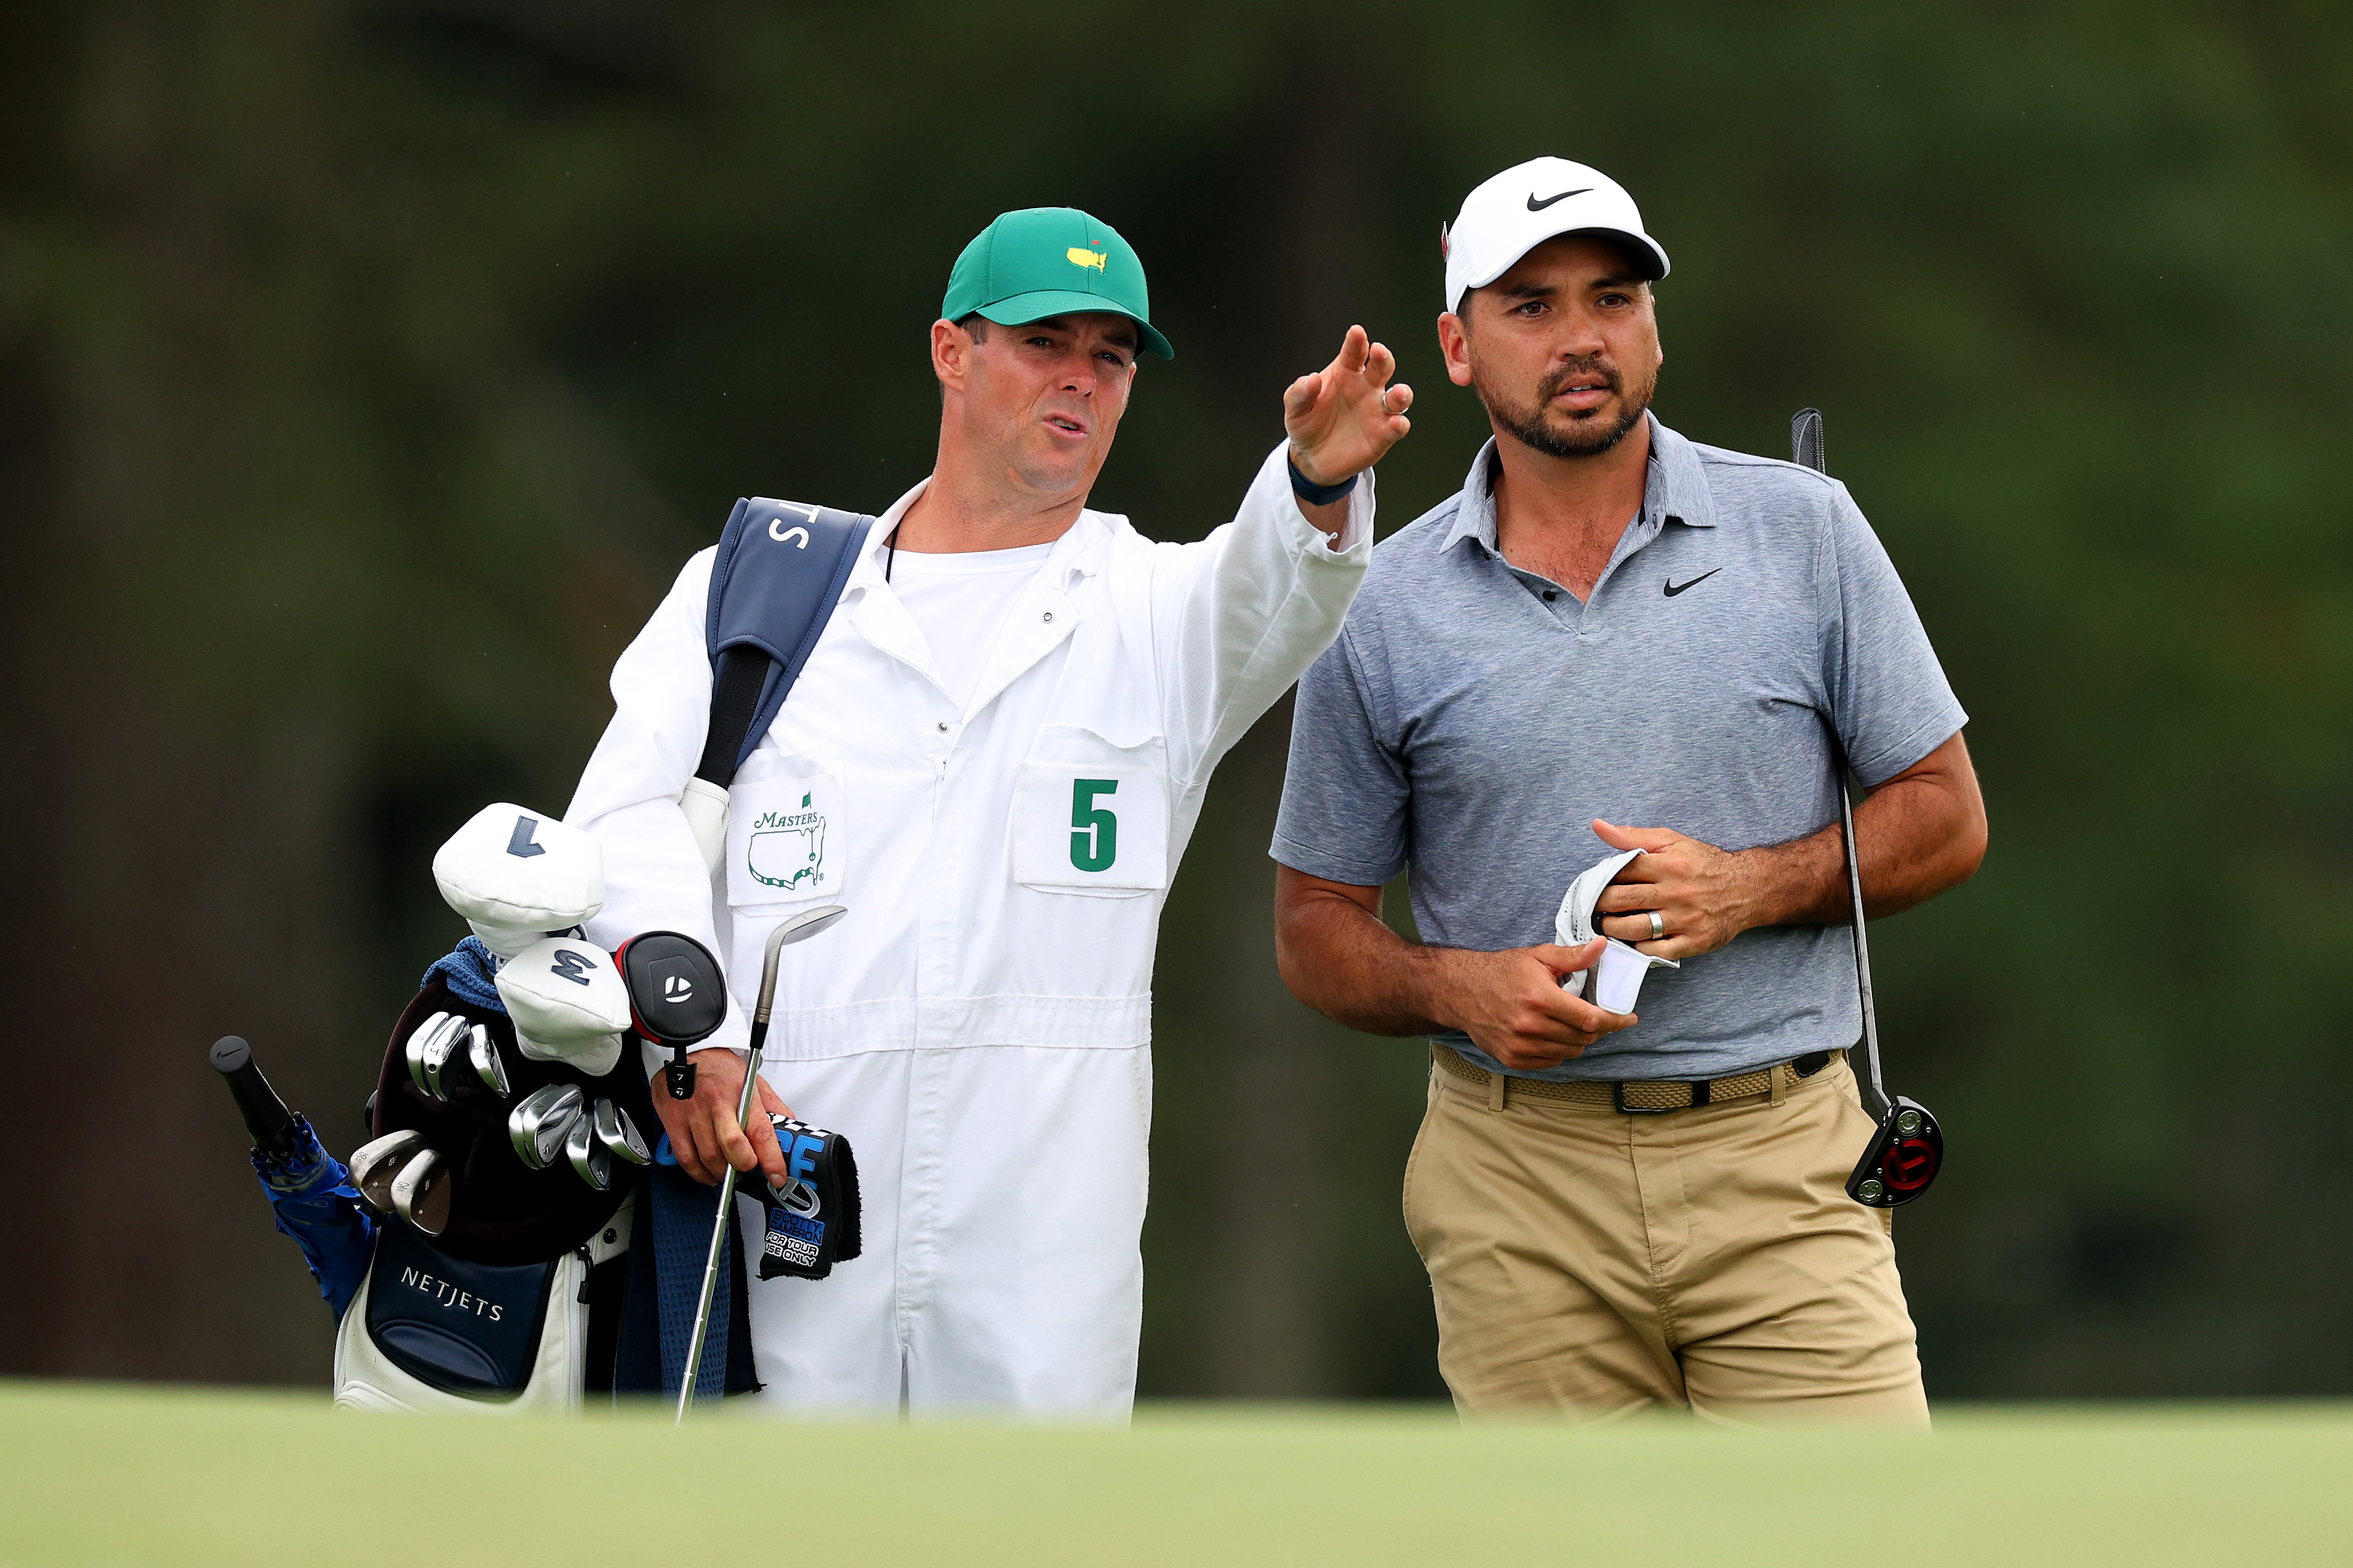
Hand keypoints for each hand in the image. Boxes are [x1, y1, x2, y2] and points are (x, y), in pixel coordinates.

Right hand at [648, 1049, 794, 1187]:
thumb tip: (788, 1126)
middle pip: (732, 1146)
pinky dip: (698, 1173)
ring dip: (721, 1173)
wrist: (686, 1050)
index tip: (778, 1175)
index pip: (761, 1132)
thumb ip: (772, 1105)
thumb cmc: (720, 1067)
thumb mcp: (752, 1079)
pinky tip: (708, 1175)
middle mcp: (718, 1105)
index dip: (771, 1159)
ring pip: (708, 1156)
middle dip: (743, 1166)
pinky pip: (686, 1158)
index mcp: (742, 1094)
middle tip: (747, 1170)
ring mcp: (693, 1115)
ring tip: (729, 1174)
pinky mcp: (674, 1122)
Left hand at [1283, 324, 1411, 485]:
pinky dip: (1399, 425)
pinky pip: (1396, 428)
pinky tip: (1396, 423)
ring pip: (1398, 397)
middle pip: (1382, 367)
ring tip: (1396, 393)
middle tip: (1379, 352)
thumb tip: (1312, 379)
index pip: (1354, 352)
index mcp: (1345, 372)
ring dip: (1401, 393)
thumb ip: (1300, 392)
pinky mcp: (1383, 435)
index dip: (1356, 341)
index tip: (1356, 332)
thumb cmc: (1306, 423)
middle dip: (1383, 358)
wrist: (1311, 457)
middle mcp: (1366, 387)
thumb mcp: (1295, 408)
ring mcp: (1377, 411)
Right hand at [1432, 937, 1634, 1072]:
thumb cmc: (1500, 971)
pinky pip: (1551, 1061)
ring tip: (1575, 1024)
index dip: (1615, 1021)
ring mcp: (1520, 1045)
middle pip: (1582, 1038)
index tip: (1627, 1019)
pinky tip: (1555, 1034)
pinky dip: (1560, 1050)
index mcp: (1540, 998)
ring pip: (1569, 1052)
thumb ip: (1572, 956)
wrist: (1461, 991)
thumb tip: (1601, 946)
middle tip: (1599, 1017)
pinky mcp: (1512, 1058)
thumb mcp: (1537, 957)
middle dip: (1598, 1029)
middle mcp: (1530, 1026)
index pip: (1590, 1020)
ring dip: (1580, 1040)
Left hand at [1590, 819, 1768, 958]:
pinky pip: (1658, 951)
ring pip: (1637, 929)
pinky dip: (1640, 948)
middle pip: (1624, 901)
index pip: (1623, 872)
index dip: (1603, 878)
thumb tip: (1598, 826)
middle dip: (1601, 904)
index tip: (1594, 884)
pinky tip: (1633, 940)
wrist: (1748, 887)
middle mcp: (1677, 893)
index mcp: (1670, 865)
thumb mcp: (1672, 841)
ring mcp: (1686, 920)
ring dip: (1614, 928)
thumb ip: (1633, 836)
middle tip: (1593, 906)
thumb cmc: (1704, 863)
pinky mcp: (1695, 941)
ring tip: (1606, 924)